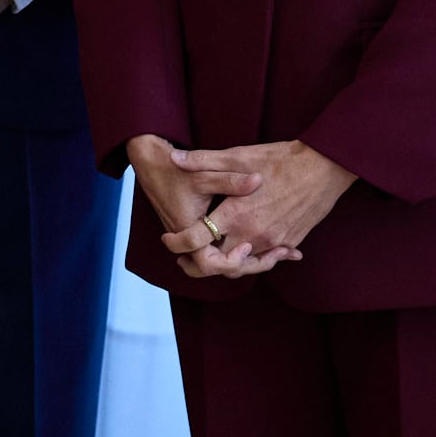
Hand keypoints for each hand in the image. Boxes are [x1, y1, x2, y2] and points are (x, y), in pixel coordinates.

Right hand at [123, 133, 269, 276]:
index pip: (209, 264)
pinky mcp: (200, 235)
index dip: (231, 261)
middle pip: (224, 270)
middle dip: (253, 265)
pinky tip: (274, 242)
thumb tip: (258, 180)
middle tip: (280, 253)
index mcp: (189, 231)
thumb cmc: (174, 170)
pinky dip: (246, 251)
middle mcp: (191, 241)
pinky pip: (222, 252)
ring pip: (225, 263)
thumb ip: (230, 180)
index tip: (247, 246)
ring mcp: (195, 240)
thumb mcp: (203, 174)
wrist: (152, 166)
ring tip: (283, 251)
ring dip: (252, 260)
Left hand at [154, 140, 358, 278]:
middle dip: (200, 262)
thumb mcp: (239, 155)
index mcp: (236, 214)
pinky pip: (268, 258)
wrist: (325, 168)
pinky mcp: (290, 242)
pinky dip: (255, 257)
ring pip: (244, 264)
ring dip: (228, 261)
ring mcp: (273, 241)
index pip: (197, 241)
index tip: (169, 240)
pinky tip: (247, 249)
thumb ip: (203, 161)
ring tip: (212, 253)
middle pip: (219, 263)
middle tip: (185, 254)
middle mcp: (253, 234)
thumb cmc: (280, 159)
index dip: (178, 244)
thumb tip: (173, 159)